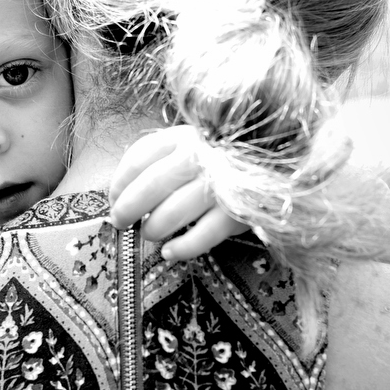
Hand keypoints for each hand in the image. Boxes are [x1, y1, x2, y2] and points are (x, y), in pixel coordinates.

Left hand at [110, 125, 249, 260]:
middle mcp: (200, 156)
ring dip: (153, 228)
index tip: (113, 200)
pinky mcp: (238, 212)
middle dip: (128, 209)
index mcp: (184, 137)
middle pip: (151, 185)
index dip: (119, 184)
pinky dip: (181, 248)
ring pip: (173, 212)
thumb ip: (162, 160)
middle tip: (120, 223)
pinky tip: (169, 252)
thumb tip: (121, 195)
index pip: (139, 158)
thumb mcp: (192, 145)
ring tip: (149, 235)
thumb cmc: (223, 158)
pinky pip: (203, 236)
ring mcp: (220, 184)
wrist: (275, 161)